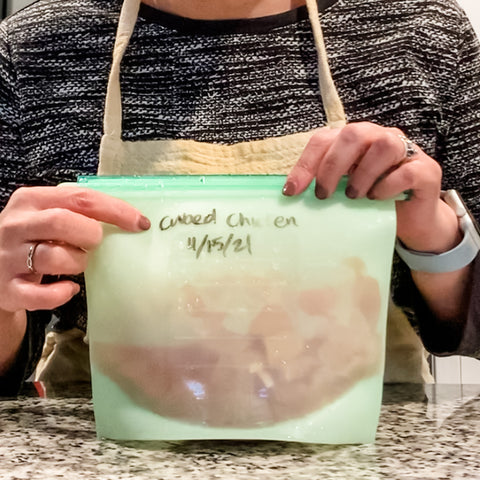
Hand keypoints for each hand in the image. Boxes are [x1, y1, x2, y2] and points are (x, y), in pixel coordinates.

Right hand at [0, 186, 149, 312]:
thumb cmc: (35, 238)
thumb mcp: (49, 215)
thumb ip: (80, 212)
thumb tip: (131, 220)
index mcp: (32, 200)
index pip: (80, 198)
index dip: (115, 210)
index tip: (140, 223)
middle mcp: (17, 225)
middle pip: (62, 222)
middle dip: (90, 234)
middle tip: (95, 243)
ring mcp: (9, 257)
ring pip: (53, 257)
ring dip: (77, 262)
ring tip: (77, 263)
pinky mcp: (8, 288)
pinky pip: (40, 295)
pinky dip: (61, 294)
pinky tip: (69, 288)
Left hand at [283, 122, 460, 253]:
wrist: (410, 221)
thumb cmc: (371, 203)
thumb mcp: (342, 192)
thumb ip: (324, 185)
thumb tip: (289, 196)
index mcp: (353, 141)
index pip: (324, 140)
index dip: (305, 164)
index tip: (291, 192)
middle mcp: (378, 138)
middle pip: (353, 134)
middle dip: (332, 166)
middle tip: (323, 195)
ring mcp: (405, 151)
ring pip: (384, 146)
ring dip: (363, 174)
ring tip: (353, 196)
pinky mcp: (426, 170)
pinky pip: (407, 171)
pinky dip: (387, 186)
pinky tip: (377, 199)